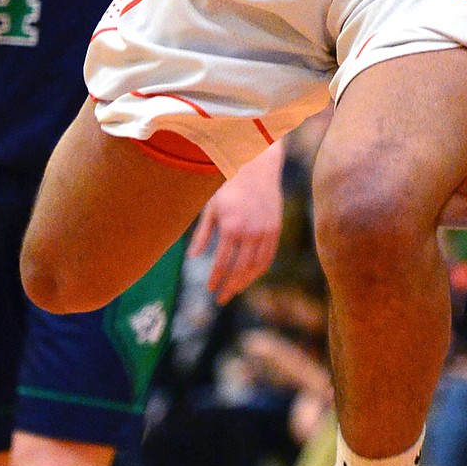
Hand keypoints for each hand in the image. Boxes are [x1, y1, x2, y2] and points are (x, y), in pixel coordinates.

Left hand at [188, 141, 283, 303]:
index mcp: (231, 227)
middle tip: (221, 299)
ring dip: (245, 281)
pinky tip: (251, 275)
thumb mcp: (211, 207)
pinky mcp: (275, 228)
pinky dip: (260, 269)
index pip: (222, 263)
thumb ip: (202, 234)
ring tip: (235, 290)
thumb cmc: (228, 185)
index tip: (210, 289)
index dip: (215, 278)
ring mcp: (265, 231)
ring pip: (257, 266)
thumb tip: (191, 258)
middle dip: (230, 286)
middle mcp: (250, 232)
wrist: (257, 167)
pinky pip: (269, 256)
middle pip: (240, 269)